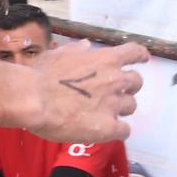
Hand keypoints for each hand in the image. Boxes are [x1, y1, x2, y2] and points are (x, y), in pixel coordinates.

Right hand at [26, 40, 147, 142]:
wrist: (33, 99)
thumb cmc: (41, 75)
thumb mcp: (59, 54)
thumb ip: (77, 50)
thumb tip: (87, 45)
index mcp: (105, 59)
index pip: (135, 53)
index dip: (140, 56)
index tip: (142, 60)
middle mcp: (115, 80)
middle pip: (136, 82)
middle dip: (128, 87)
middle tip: (114, 92)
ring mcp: (113, 104)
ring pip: (131, 106)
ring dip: (121, 108)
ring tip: (105, 113)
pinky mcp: (108, 127)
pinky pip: (125, 130)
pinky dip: (118, 130)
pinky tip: (106, 131)